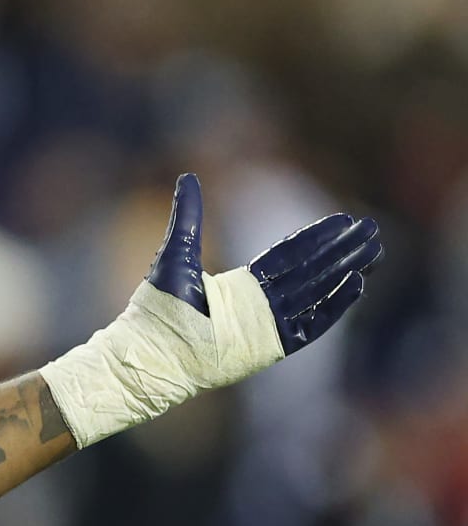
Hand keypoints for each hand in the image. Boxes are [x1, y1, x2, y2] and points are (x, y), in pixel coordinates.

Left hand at [146, 172, 381, 361]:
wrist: (151, 349)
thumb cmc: (159, 307)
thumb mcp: (177, 252)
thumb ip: (188, 215)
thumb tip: (187, 176)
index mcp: (241, 284)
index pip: (288, 255)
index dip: (317, 238)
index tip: (344, 220)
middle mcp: (259, 303)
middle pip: (310, 270)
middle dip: (342, 251)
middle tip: (372, 231)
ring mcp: (267, 325)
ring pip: (316, 291)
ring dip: (345, 271)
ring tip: (374, 253)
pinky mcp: (272, 345)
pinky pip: (310, 323)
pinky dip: (332, 305)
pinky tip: (356, 284)